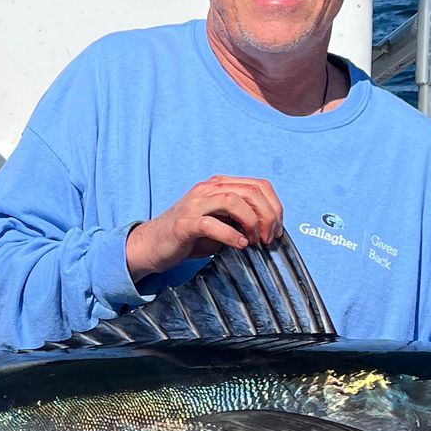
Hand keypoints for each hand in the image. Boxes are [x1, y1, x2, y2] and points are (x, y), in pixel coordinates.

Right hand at [125, 176, 284, 280]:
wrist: (152, 245)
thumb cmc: (189, 237)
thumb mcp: (220, 222)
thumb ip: (240, 219)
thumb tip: (269, 229)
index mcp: (219, 185)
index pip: (258, 185)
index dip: (274, 207)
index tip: (277, 230)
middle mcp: (208, 188)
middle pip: (251, 191)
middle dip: (268, 216)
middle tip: (269, 238)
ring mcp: (195, 204)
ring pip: (234, 201)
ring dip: (252, 223)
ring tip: (255, 242)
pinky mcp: (185, 223)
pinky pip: (213, 224)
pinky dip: (232, 235)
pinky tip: (239, 245)